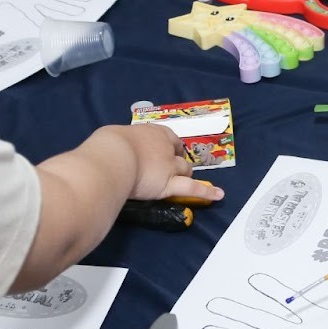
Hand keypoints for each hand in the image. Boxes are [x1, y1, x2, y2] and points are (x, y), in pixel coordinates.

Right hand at [99, 123, 223, 203]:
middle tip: (174, 168)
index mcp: (153, 132)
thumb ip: (123, 143)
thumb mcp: (115, 136)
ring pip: (185, 170)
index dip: (173, 145)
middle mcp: (166, 148)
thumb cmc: (109, 144)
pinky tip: (218, 195)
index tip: (171, 150)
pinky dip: (206, 192)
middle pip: (179, 155)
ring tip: (184, 181)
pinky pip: (191, 189)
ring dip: (186, 174)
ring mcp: (170, 166)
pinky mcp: (169, 185)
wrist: (113, 158)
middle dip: (179, 161)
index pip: (170, 137)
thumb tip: (118, 147)